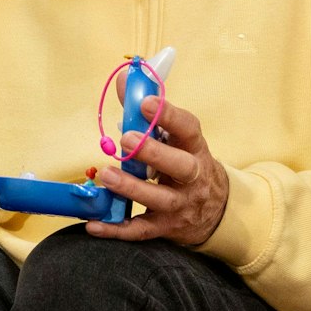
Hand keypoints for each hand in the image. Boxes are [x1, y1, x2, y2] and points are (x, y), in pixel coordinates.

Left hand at [87, 96, 229, 245]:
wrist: (217, 210)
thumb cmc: (186, 164)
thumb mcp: (177, 139)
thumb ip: (148, 112)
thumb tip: (123, 79)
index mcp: (195, 148)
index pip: (188, 129)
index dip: (169, 115)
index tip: (146, 102)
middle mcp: (193, 178)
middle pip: (180, 166)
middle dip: (154, 152)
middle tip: (127, 138)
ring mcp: (181, 205)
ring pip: (160, 199)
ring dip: (132, 188)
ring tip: (107, 175)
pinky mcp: (166, 228)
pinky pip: (140, 231)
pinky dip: (116, 230)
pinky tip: (94, 225)